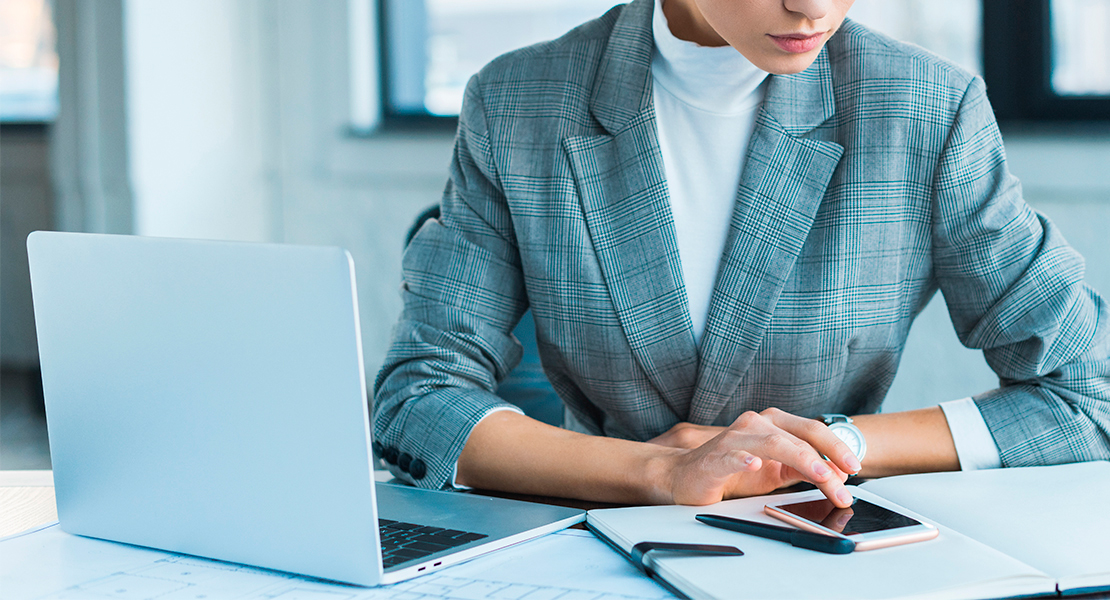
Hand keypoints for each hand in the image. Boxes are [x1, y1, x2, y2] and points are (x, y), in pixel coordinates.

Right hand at [652, 408, 861, 506]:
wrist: (688, 476)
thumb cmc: (732, 471)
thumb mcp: (776, 472)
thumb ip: (804, 469)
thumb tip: (838, 474)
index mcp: (773, 424)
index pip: (813, 431)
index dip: (837, 448)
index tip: (856, 468)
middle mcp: (756, 424)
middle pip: (799, 436)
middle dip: (827, 460)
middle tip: (845, 483)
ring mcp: (734, 439)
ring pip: (773, 443)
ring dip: (802, 460)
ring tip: (821, 476)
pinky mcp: (714, 457)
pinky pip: (731, 455)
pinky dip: (744, 460)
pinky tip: (754, 465)